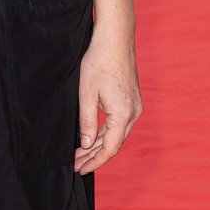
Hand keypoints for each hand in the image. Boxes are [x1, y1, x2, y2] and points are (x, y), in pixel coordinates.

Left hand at [74, 32, 141, 175]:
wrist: (115, 39)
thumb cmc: (99, 62)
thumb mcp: (86, 94)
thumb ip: (86, 122)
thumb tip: (86, 145)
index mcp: (123, 114)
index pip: (109, 148)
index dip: (94, 162)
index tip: (80, 169)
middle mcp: (133, 113)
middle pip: (114, 144)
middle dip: (94, 156)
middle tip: (75, 164)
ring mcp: (134, 106)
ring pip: (116, 134)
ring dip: (98, 145)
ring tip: (80, 154)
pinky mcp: (132, 100)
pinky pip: (119, 124)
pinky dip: (105, 133)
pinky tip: (92, 138)